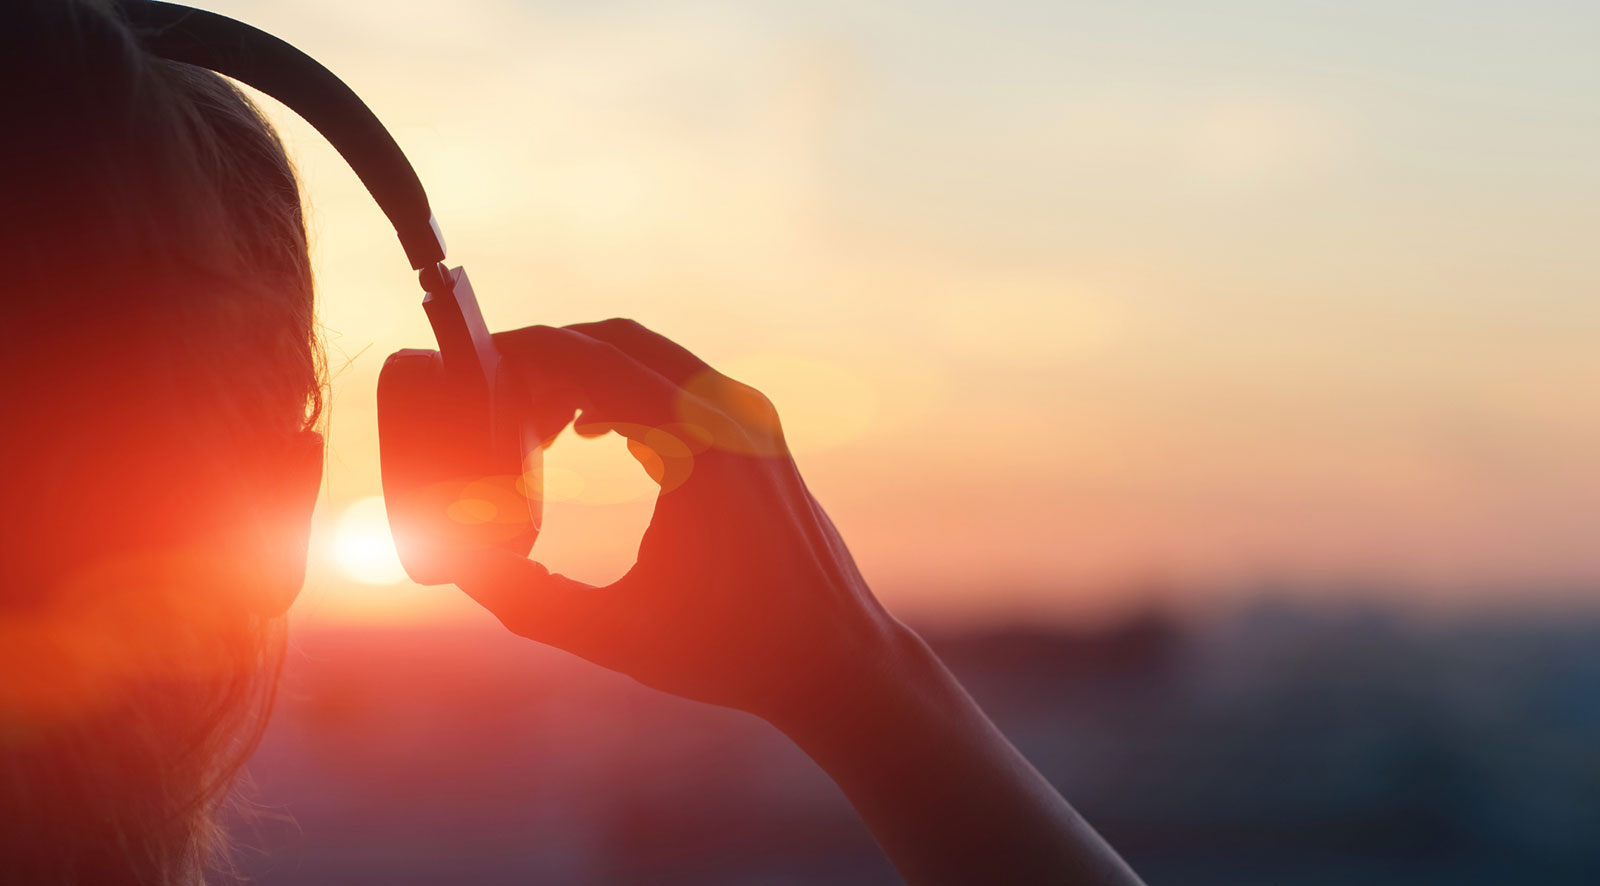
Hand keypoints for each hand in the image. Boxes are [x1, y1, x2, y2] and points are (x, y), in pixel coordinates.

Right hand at [458, 319, 912, 724]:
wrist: (835, 660)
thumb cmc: (731, 651)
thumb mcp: (611, 634)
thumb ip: (522, 599)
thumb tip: (454, 561)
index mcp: (696, 446)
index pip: (590, 359)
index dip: (521, 357)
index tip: (469, 375)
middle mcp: (730, 415)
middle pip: (616, 341)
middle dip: (547, 357)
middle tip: (489, 400)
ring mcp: (752, 419)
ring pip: (650, 357)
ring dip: (586, 371)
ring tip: (531, 426)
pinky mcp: (761, 436)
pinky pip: (680, 385)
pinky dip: (627, 391)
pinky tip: (588, 433)